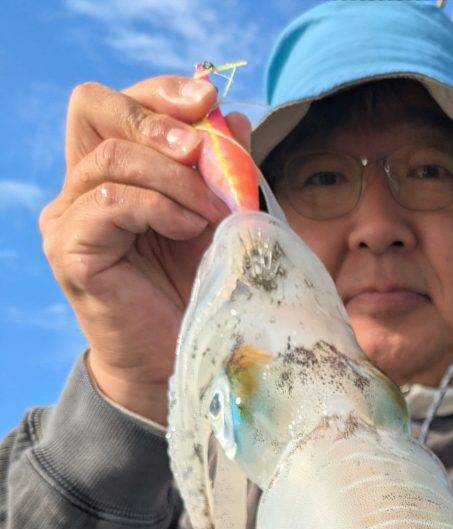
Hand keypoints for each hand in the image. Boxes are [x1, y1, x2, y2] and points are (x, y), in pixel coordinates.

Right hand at [39, 75, 252, 425]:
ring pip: (110, 157)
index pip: (118, 103)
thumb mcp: (218, 220)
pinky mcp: (70, 251)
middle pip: (92, 108)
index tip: (210, 101)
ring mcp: (67, 217)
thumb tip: (235, 117)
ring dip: (172, 175)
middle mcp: (80, 186)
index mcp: (112, 170)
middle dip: (152, 115)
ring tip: (213, 210)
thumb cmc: (199, 293)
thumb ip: (221, 171)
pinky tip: (189, 227)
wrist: (181, 363)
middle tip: (201, 145)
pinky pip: (108, 202)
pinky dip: (157, 206)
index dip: (160, 92)